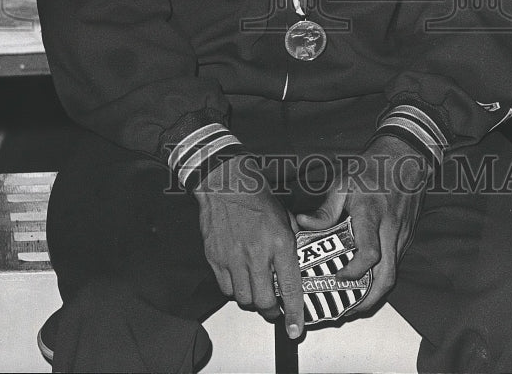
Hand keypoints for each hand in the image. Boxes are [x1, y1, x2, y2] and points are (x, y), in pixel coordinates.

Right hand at [193, 156, 304, 338]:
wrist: (225, 181)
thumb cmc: (256, 193)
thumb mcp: (284, 215)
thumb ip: (291, 241)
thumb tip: (295, 260)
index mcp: (279, 243)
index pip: (290, 288)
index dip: (293, 314)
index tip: (295, 329)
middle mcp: (257, 254)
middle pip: (264, 302)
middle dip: (271, 311)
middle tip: (274, 308)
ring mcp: (233, 257)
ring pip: (243, 298)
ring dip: (252, 299)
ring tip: (256, 290)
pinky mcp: (215, 257)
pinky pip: (225, 287)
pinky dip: (233, 289)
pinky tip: (239, 278)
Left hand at [295, 135, 428, 314]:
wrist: (406, 157)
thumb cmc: (372, 168)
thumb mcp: (343, 182)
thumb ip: (325, 209)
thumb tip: (304, 224)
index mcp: (371, 215)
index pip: (368, 254)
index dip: (353, 273)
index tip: (336, 278)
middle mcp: (390, 230)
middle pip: (386, 276)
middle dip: (368, 299)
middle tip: (347, 309)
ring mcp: (401, 235)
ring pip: (393, 273)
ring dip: (375, 292)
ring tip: (354, 302)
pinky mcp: (407, 236)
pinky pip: (396, 262)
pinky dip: (382, 277)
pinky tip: (367, 279)